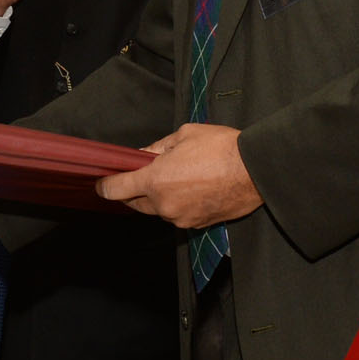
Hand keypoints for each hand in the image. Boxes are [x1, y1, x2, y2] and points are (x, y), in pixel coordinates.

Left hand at [96, 123, 262, 228]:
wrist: (256, 170)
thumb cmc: (223, 149)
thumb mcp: (185, 135)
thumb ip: (158, 148)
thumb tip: (144, 155)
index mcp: (155, 180)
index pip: (117, 189)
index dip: (106, 186)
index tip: (102, 183)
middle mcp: (164, 204)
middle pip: (134, 203)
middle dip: (133, 191)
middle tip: (140, 175)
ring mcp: (180, 218)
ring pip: (158, 209)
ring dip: (159, 197)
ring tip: (177, 177)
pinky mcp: (197, 224)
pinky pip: (178, 215)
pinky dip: (178, 204)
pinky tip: (192, 188)